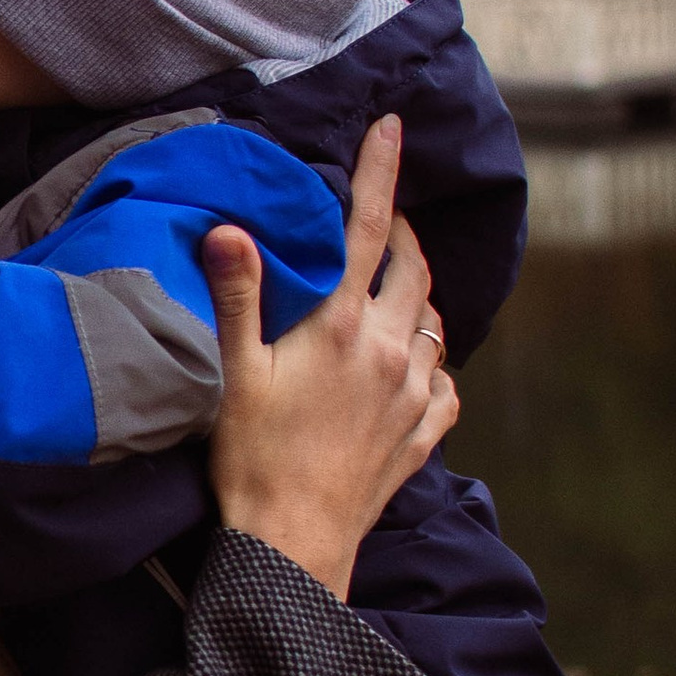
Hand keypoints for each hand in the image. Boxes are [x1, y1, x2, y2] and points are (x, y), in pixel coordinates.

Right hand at [205, 116, 457, 596]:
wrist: (294, 547)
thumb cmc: (252, 460)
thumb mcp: (232, 373)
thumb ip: (238, 296)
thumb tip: (230, 228)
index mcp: (343, 326)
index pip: (369, 228)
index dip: (380, 172)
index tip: (392, 127)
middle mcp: (391, 352)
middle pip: (414, 268)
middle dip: (403, 232)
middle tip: (381, 218)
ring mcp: (414, 395)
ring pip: (434, 322)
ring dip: (417, 297)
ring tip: (392, 292)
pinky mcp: (422, 436)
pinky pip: (445, 384)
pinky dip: (434, 364)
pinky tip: (414, 369)